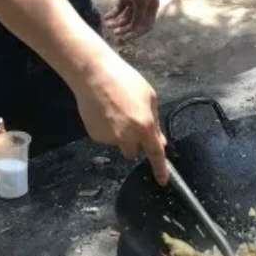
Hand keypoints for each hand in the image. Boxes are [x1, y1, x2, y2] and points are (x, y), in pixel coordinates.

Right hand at [75, 46, 167, 182]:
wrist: (93, 75)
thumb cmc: (126, 81)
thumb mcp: (149, 97)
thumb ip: (155, 122)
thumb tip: (159, 141)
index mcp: (144, 127)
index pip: (155, 154)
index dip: (160, 169)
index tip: (162, 181)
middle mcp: (127, 137)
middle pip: (134, 152)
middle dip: (135, 142)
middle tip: (132, 121)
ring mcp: (109, 138)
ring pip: (119, 143)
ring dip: (121, 134)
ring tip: (115, 110)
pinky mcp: (94, 135)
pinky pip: (106, 137)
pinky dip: (107, 129)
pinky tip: (103, 112)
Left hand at [105, 0, 159, 42]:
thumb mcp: (141, 2)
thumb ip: (139, 17)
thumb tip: (135, 30)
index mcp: (151, 8)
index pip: (146, 26)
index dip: (136, 33)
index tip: (125, 37)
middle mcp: (144, 7)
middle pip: (134, 23)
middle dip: (124, 29)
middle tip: (114, 33)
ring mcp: (134, 2)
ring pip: (125, 17)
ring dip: (116, 22)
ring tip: (107, 24)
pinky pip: (119, 9)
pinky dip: (113, 14)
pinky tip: (106, 18)